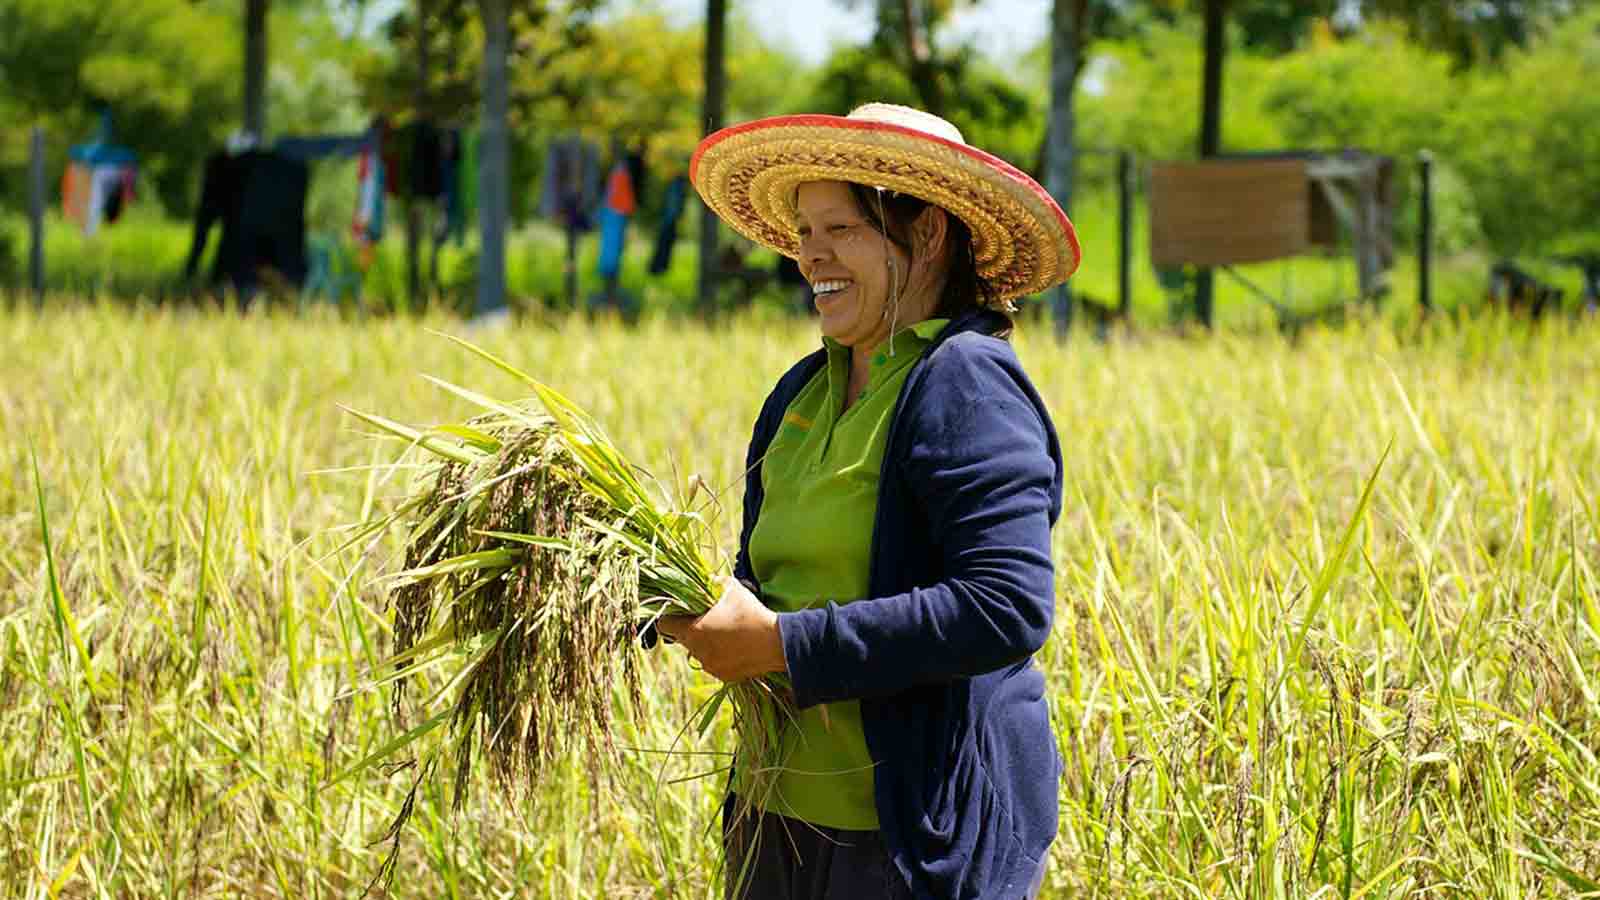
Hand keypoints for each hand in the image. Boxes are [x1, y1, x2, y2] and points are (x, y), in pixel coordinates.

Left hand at [655, 576, 787, 682]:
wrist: (777, 642)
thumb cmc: (751, 612)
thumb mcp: (730, 588)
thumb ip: (711, 582)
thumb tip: (704, 580)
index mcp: (693, 631)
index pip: (664, 625)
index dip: (670, 616)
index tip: (681, 612)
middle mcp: (697, 652)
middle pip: (682, 639)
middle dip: (690, 628)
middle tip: (709, 619)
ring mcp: (710, 666)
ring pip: (698, 652)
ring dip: (706, 642)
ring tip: (727, 632)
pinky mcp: (723, 676)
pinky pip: (713, 663)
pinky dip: (719, 655)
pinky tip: (735, 645)